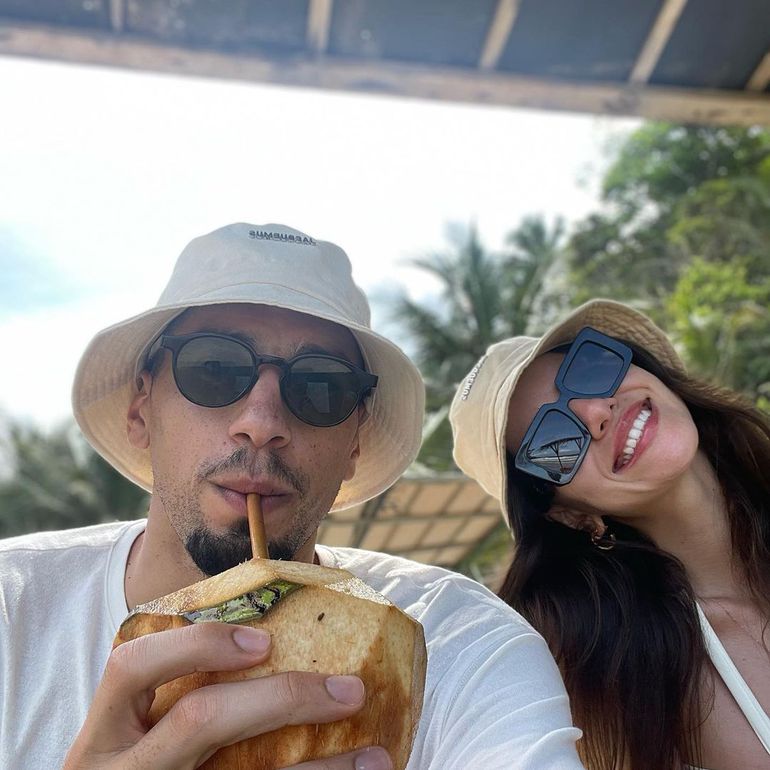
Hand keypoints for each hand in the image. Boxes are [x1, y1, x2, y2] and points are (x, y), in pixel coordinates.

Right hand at [63, 623, 391, 769]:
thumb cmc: (142, 762)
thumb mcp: (136, 732)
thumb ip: (178, 691)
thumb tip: (278, 636)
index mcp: (104, 732)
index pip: (132, 667)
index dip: (198, 645)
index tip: (264, 640)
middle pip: (199, 722)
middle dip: (283, 699)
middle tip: (351, 690)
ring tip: (374, 759)